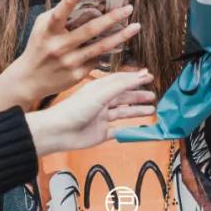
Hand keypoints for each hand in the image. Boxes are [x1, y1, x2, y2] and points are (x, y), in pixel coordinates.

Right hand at [1, 0, 140, 107]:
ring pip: (100, 47)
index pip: (58, 15)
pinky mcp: (77, 74)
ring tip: (135, 26)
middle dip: (112, 18)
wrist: (29, 79)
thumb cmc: (39, 47)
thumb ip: (58, 15)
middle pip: (89, 30)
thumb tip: (81, 0)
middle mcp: (59, 47)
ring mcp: (69, 62)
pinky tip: (118, 42)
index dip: (68, 3)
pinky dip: (108, 50)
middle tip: (128, 8)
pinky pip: (97, 59)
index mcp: (48, 32)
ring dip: (120, 36)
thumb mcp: (41, 28)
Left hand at [26, 70, 155, 154]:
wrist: (58, 132)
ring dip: (137, 111)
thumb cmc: (73, 109)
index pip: (121, 81)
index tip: (149, 77)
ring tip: (152, 110)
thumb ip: (122, 85)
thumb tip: (140, 76)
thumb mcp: (101, 93)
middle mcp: (101, 102)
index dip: (135, 79)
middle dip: (138, 96)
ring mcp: (101, 118)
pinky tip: (138, 129)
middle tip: (153, 95)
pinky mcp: (101, 133)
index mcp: (99, 89)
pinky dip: (129, 130)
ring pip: (123, 113)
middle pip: (124, 97)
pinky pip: (118, 131)